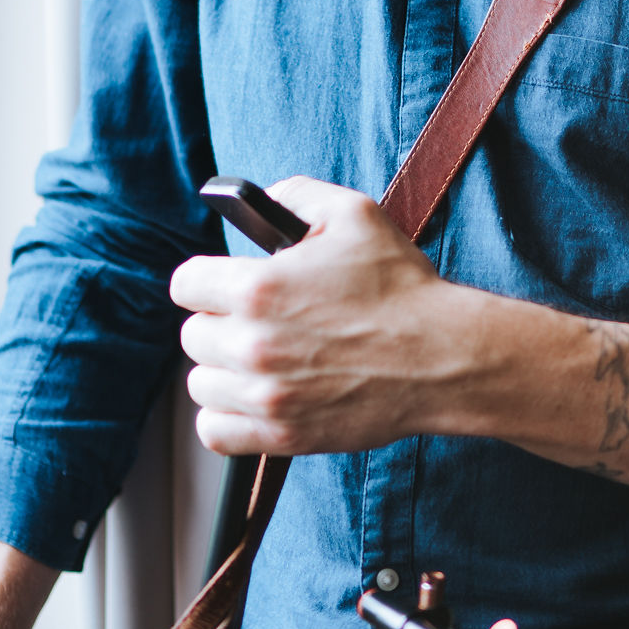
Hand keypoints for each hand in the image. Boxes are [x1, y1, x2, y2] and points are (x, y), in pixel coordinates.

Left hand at [172, 178, 453, 456]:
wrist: (443, 357)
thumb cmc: (401, 287)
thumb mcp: (353, 213)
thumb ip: (294, 194)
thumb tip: (259, 201)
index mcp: (258, 288)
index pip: (184, 284)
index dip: (207, 279)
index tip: (224, 285)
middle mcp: (252, 345)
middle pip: (192, 335)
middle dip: (220, 323)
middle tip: (259, 321)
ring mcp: (265, 395)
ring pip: (200, 384)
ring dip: (224, 370)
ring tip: (260, 360)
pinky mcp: (281, 435)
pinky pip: (214, 431)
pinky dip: (226, 416)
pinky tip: (254, 397)